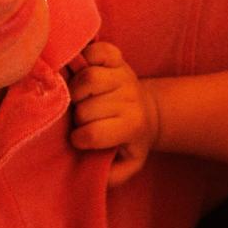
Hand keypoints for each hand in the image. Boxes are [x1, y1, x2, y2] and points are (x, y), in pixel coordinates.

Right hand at [68, 42, 158, 186]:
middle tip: (81, 120)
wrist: (151, 112)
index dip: (80, 139)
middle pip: (86, 107)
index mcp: (132, 125)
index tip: (79, 141)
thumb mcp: (128, 165)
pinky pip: (98, 50)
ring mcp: (123, 76)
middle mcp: (129, 98)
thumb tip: (93, 176)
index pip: (93, 133)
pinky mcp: (118, 59)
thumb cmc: (132, 141)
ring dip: (76, 90)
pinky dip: (87, 56)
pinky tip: (83, 71)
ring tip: (79, 99)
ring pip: (88, 78)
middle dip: (77, 116)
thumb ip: (112, 177)